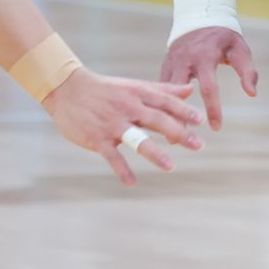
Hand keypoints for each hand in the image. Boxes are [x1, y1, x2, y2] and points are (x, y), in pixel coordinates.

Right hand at [41, 70, 203, 184]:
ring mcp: (112, 123)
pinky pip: (111, 155)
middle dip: (178, 133)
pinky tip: (131, 183)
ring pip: (136, 138)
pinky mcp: (97, 138)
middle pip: (157, 120)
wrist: (67, 89)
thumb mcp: (135, 86)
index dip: (183, 111)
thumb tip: (190, 90)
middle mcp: (128, 108)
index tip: (201, 120)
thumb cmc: (106, 89)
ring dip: (154, 152)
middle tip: (198, 145)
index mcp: (138, 94)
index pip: (165, 102)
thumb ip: (163, 90)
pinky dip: (121, 169)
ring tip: (170, 166)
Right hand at [160, 27, 259, 130]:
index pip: (209, 88)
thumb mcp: (240, 49)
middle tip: (179, 139)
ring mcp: (172, 63)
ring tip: (166, 136)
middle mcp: (184, 60)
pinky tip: (162, 121)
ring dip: (166, 113)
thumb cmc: (224, 36)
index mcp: (204, 57)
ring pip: (166, 91)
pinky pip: (161, 87)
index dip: (213, 109)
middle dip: (178, 116)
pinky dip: (161, 103)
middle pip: (179, 93)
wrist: (199, 17)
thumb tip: (252, 93)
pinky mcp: (165, 66)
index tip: (216, 128)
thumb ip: (247, 71)